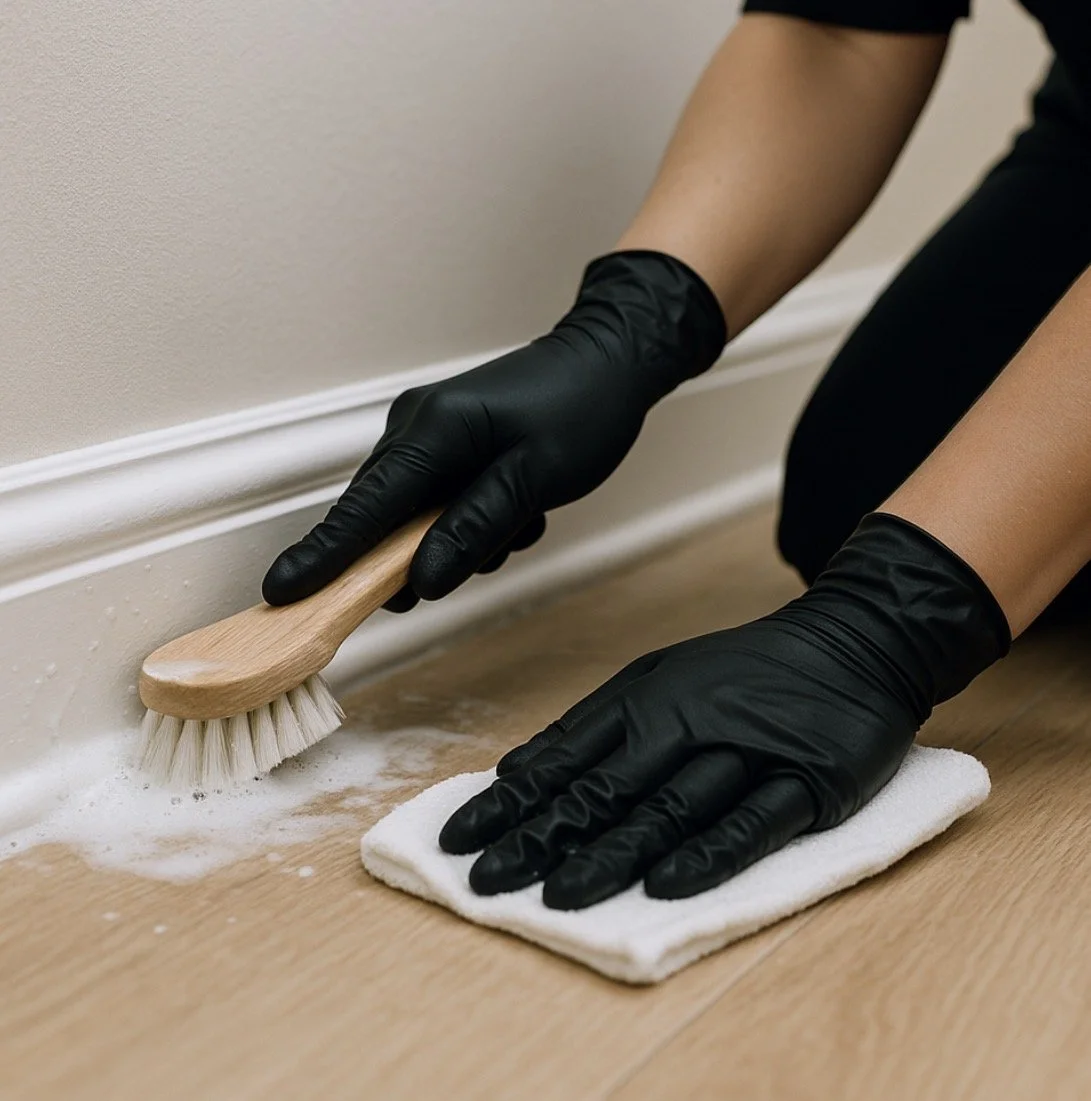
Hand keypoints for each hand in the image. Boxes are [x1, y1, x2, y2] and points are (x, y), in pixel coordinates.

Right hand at [262, 250, 726, 609]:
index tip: (282, 590)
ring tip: (516, 523)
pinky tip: (518, 512)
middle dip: (410, 559)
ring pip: (419, 515)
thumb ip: (473, 530)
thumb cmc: (582, 409)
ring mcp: (432, 433)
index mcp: (433, 430)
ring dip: (462, 538)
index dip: (324, 554)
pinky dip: (476, 519)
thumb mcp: (532, 480)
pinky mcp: (451, 442)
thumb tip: (422, 578)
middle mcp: (418, 427)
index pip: (364, 506)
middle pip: (384, 516)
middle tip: (436, 586)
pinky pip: (443, 500)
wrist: (612, 363)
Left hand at [438, 512, 1010, 908]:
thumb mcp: (658, 679)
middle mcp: (687, 725)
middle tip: (487, 881)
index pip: (565, 760)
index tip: (459, 840)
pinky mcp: (805, 782)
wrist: (851, 642)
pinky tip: (667, 885)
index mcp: (645, 702)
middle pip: (606, 788)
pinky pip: (752, 822)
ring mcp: (747, 753)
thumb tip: (517, 771)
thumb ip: (591, 727)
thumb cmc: (741, 672)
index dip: (510, 802)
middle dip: (542, 836)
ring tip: (559, 895)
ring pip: (669, 808)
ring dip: (612, 852)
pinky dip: (709, 853)